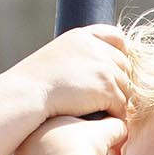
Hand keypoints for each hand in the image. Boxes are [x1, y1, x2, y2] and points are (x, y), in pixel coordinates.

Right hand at [6, 25, 131, 121]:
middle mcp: (96, 48)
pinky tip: (102, 117)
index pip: (117, 38)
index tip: (112, 68)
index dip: (121, 53)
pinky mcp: (107, 88)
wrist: (27, 94)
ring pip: (126, 88)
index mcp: (82, 36)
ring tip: (101, 109)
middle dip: (118, 82)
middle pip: (125, 67)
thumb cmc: (35, 82)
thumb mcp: (56, 55)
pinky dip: (114, 114)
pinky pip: (122, 105)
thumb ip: (79, 55)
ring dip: (117, 100)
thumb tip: (95, 69)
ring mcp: (104, 67)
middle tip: (105, 98)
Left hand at [9, 114, 128, 154]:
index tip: (81, 148)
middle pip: (42, 146)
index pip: (58, 129)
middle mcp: (29, 134)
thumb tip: (123, 127)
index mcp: (49, 121)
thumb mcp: (106, 133)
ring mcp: (19, 154)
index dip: (72, 140)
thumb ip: (115, 127)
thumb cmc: (87, 149)